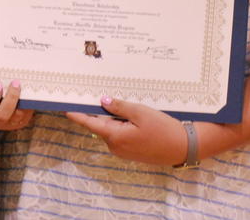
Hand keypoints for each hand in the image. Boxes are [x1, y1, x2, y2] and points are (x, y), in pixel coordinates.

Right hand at [0, 80, 34, 130]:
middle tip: (14, 83)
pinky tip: (29, 89)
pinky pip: (27, 113)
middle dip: (9, 98)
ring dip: (21, 98)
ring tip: (21, 84)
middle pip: (2, 115)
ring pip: (17, 115)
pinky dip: (29, 101)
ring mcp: (9, 123)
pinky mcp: (21, 121)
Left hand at [66, 96, 188, 165]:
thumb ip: (119, 107)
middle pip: (102, 126)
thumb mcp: (140, 113)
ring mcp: (123, 151)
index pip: (91, 124)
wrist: (183, 147)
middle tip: (104, 96)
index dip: (79, 116)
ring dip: (115, 119)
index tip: (67, 109)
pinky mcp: (131, 152)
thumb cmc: (163, 129)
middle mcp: (116, 147)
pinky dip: (123, 126)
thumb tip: (102, 101)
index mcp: (115, 137)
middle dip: (102, 113)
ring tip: (130, 108)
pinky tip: (135, 120)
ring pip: (112, 130)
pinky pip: (121, 136)